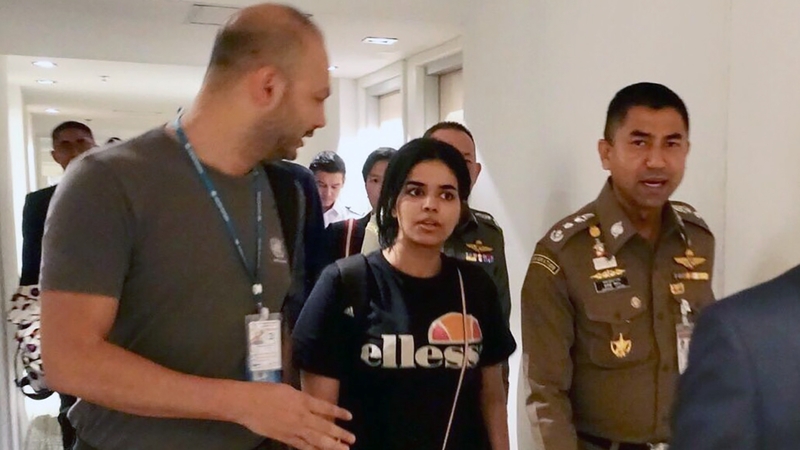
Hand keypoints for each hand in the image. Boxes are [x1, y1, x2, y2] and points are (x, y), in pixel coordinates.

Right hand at [236, 382, 354, 449]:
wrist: (247, 403)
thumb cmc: (265, 392)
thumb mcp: (288, 389)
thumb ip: (300, 398)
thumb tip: (309, 404)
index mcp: (303, 400)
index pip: (326, 407)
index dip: (339, 412)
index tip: (350, 417)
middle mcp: (302, 415)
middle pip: (325, 426)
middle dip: (340, 433)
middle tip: (352, 439)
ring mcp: (294, 428)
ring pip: (317, 439)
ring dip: (332, 445)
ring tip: (343, 449)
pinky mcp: (285, 438)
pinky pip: (302, 446)